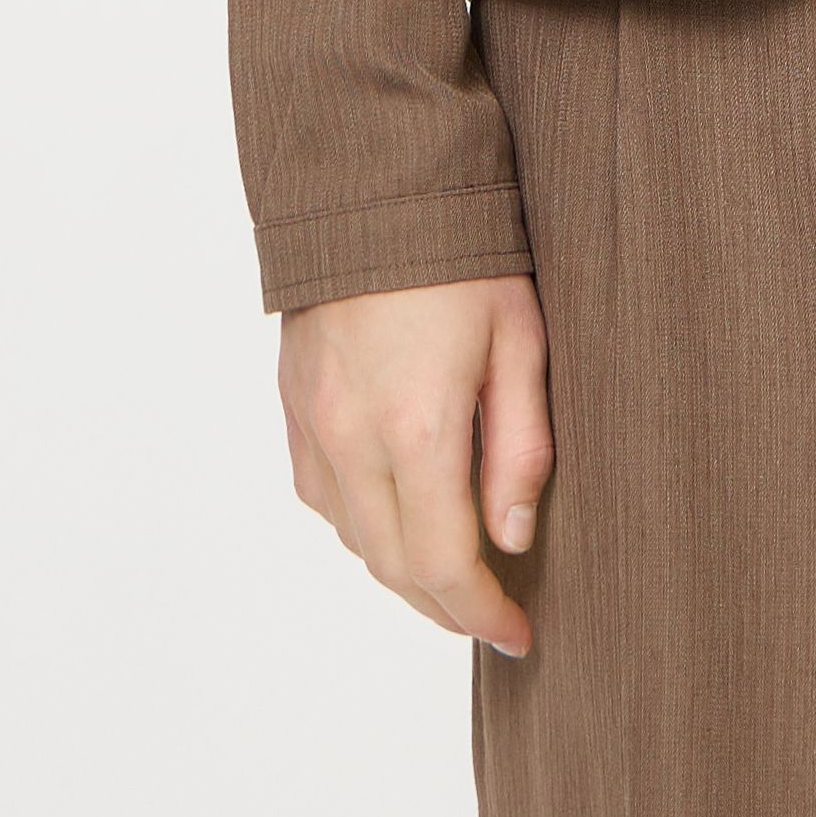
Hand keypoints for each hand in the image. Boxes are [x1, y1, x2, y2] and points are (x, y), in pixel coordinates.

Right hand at [277, 274, 551, 656]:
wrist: (375, 183)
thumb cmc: (464, 251)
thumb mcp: (521, 339)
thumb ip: (520, 447)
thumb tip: (512, 539)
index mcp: (417, 426)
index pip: (444, 565)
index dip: (482, 613)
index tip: (518, 633)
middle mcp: (352, 437)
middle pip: (393, 567)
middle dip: (445, 607)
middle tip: (491, 617)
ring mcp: (314, 423)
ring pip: (353, 538)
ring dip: (402, 569)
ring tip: (453, 572)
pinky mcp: (293, 404)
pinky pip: (322, 495)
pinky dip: (361, 523)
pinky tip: (397, 512)